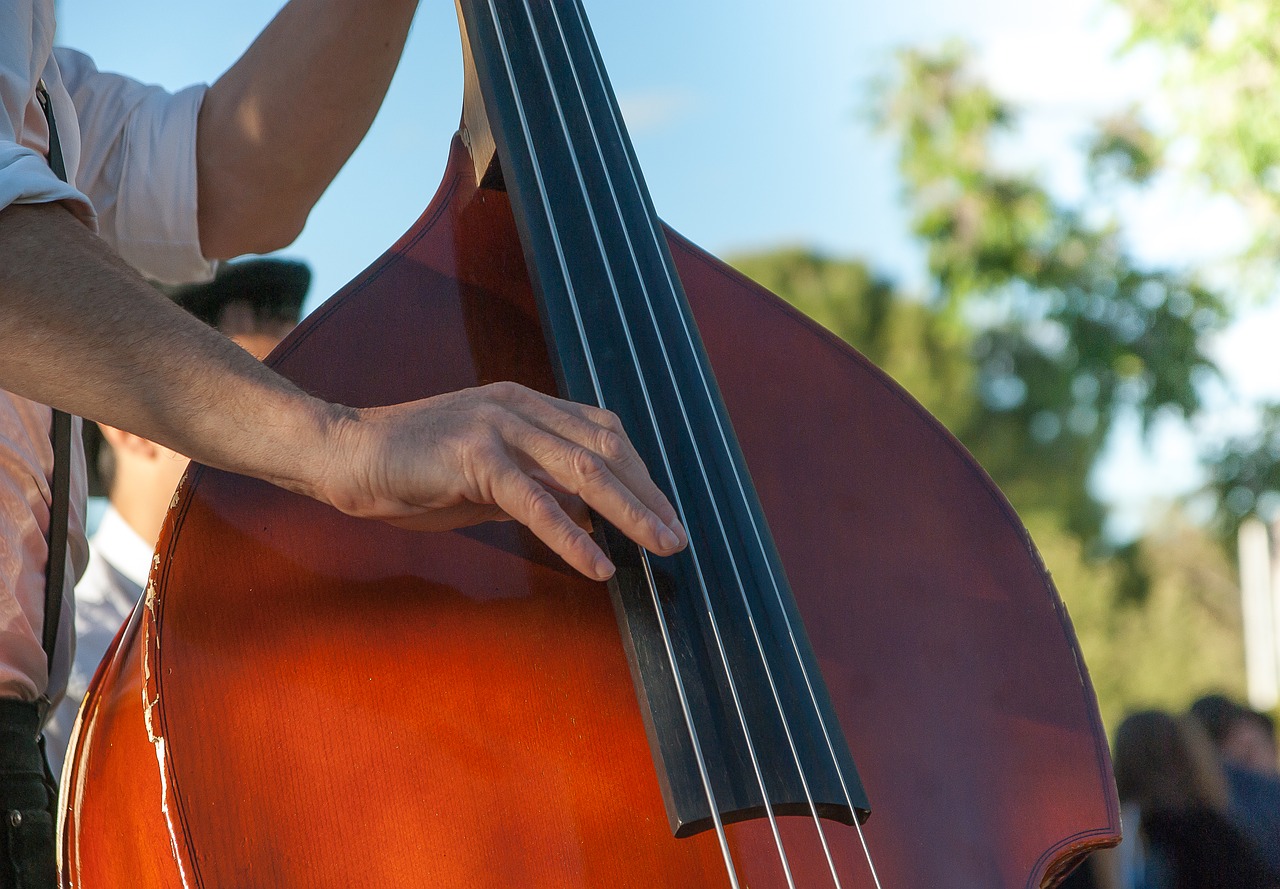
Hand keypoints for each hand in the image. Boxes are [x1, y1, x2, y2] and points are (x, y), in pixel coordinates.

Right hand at [321, 381, 686, 579]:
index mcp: (525, 403)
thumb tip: (586, 514)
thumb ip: (534, 483)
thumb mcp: (486, 473)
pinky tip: (597, 566)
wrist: (345, 452)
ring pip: (584, 471)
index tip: (662, 510)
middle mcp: (519, 406)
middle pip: (606, 447)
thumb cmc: (412, 468)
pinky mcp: (474, 457)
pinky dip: (572, 537)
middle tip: (677, 535)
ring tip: (660, 548)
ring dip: (630, 514)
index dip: (639, 472)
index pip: (602, 431)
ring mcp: (498, 426)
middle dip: (648, 494)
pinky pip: (535, 502)